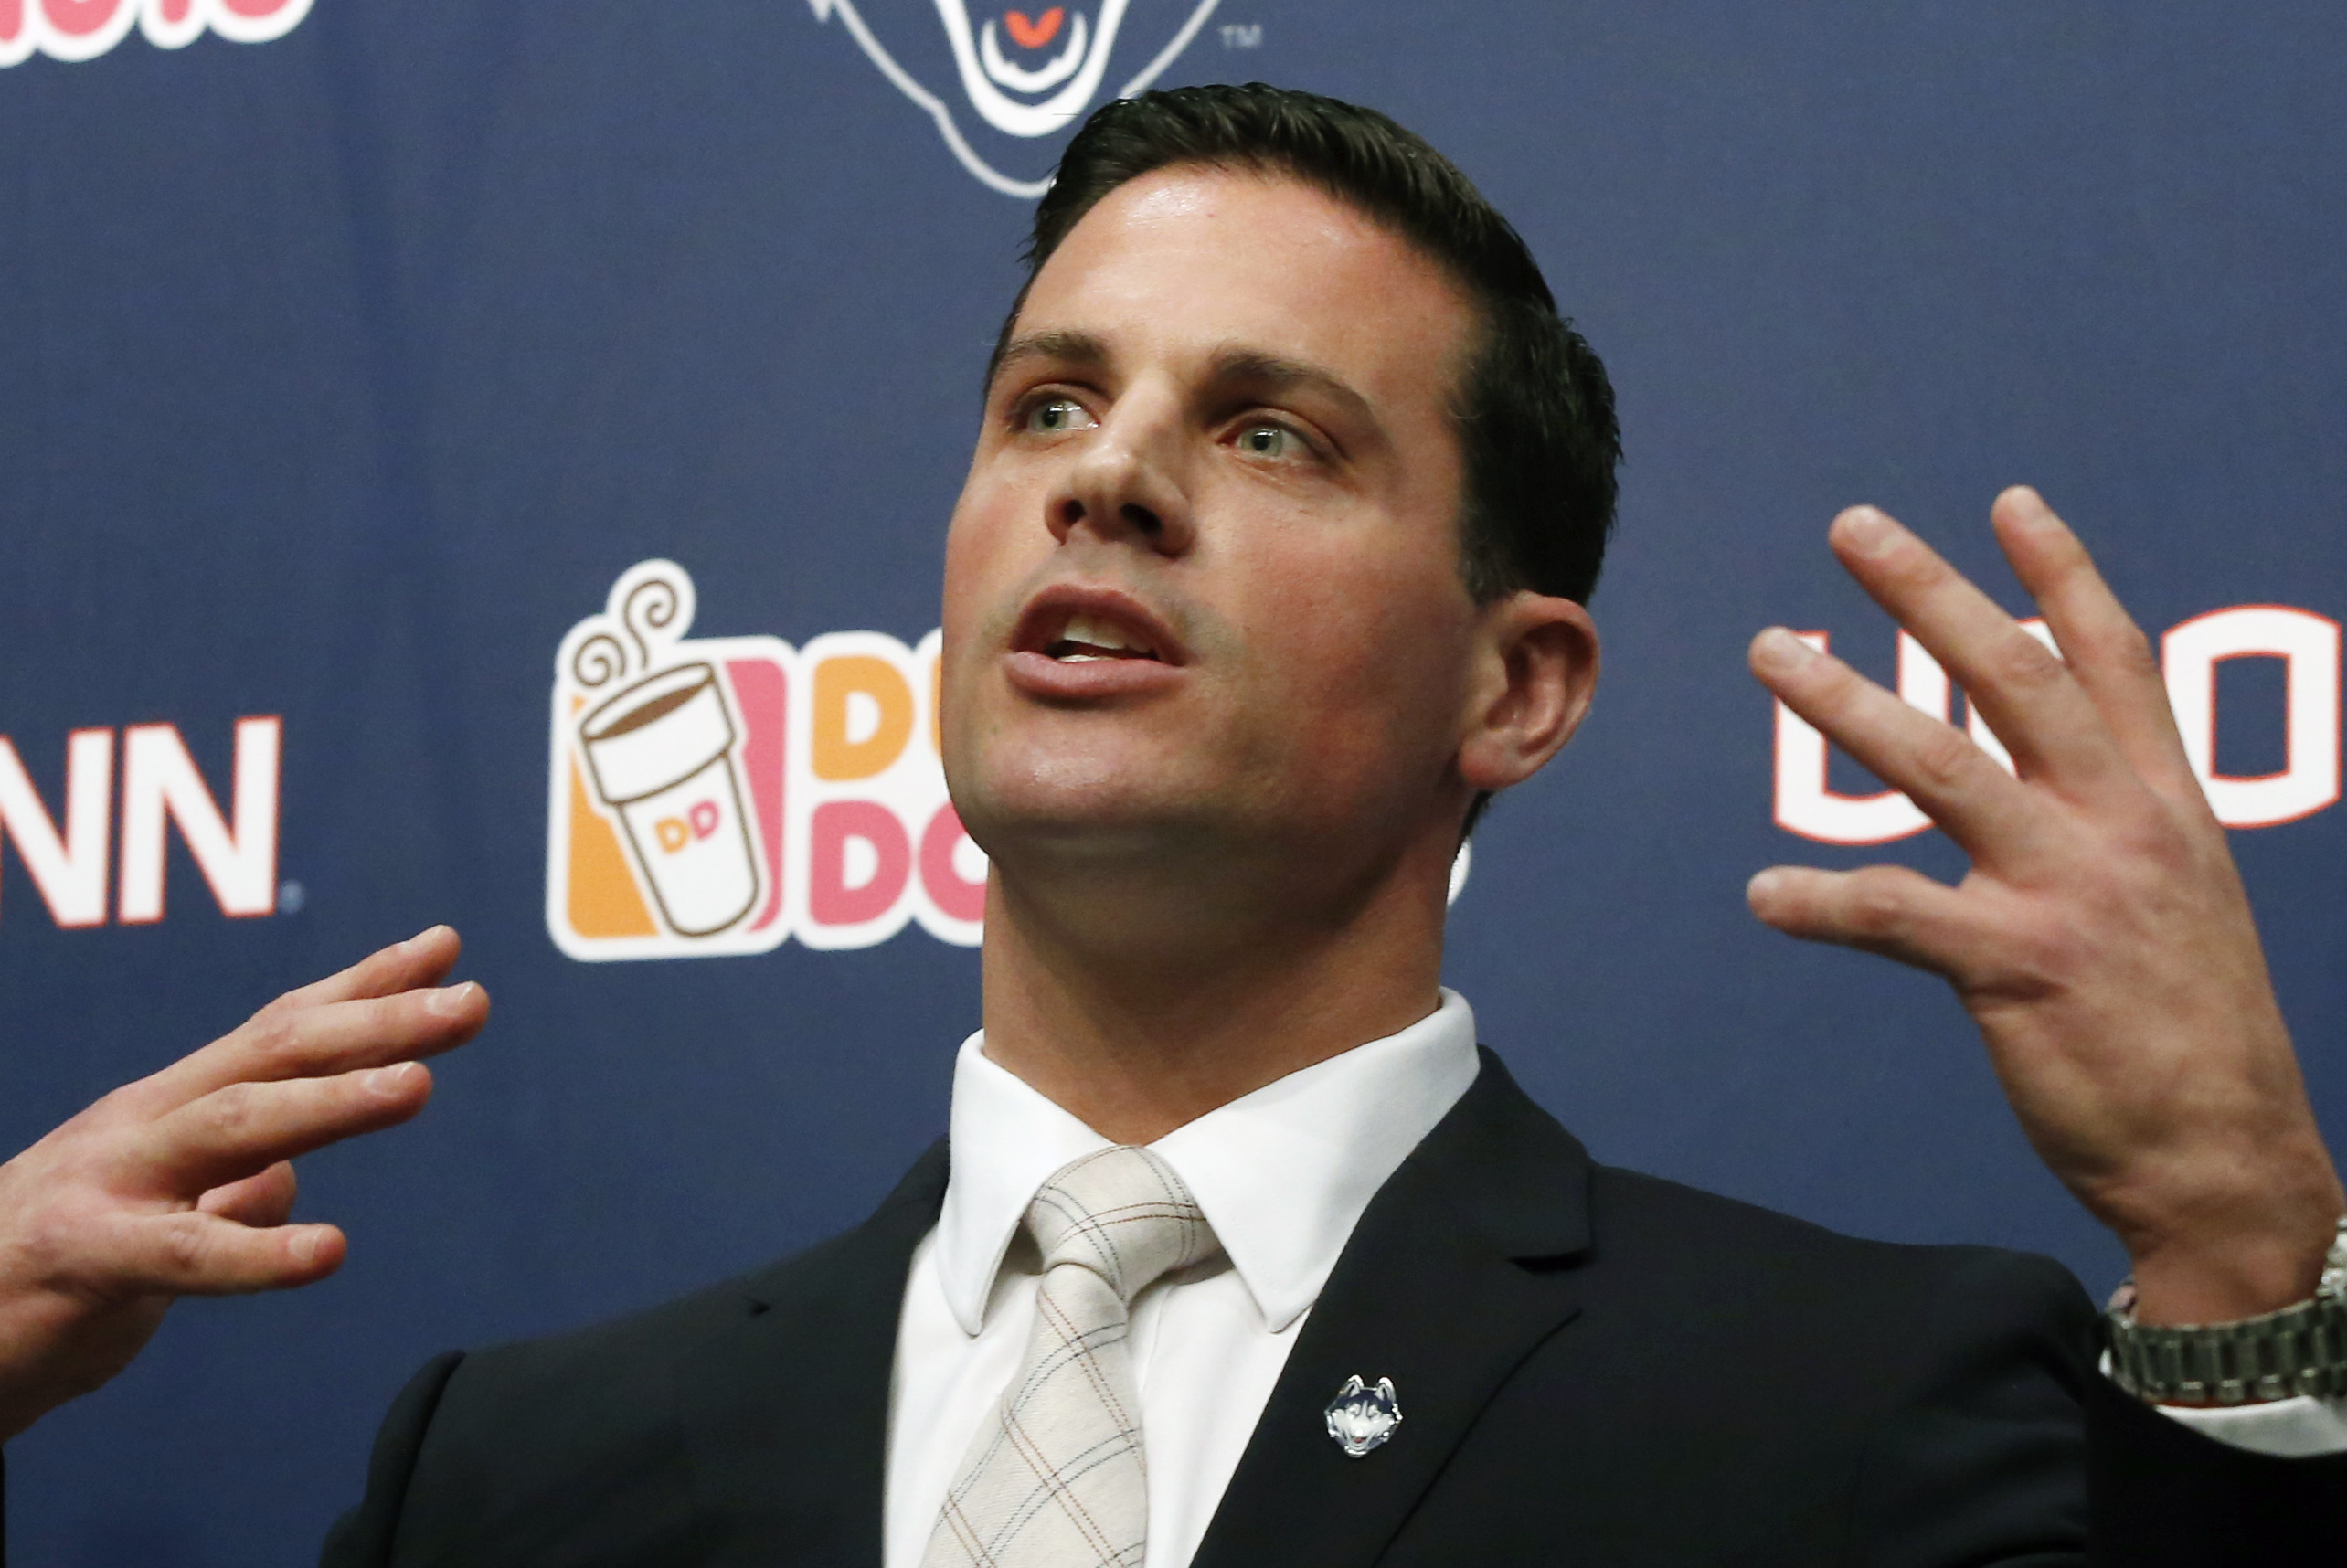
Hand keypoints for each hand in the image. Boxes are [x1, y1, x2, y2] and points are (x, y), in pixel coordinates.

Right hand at [0, 926, 487, 1440]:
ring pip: (235, 1126)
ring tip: (419, 1087)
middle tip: (469, 1001)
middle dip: (378, 1023)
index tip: (447, 949)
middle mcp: (142, 1125)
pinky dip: (259, 1252)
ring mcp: (109, 1184)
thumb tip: (287, 1175)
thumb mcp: (151, 1224)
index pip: (278, 1031)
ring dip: (333, 1103)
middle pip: (274, 1056)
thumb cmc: (44, 1273)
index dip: (365, 986)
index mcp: (168, 1109)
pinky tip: (327, 1252)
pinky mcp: (83, 1260)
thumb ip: (219, 1191)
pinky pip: (183, 1255)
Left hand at [1746, 488, 2343, 1327]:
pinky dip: (1824, 903)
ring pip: (1941, 766)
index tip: (2008, 501)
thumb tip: (2053, 752)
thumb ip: (2118, 816)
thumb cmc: (2190, 1030)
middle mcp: (2121, 828)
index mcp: (2165, 804)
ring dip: (1845, 702)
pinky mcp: (2018, 969)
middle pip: (2015, 677)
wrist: (2227, 1158)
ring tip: (1771, 650)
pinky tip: (1764, 895)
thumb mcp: (2181, 894)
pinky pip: (1899, 917)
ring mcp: (2070, 893)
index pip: (2112, 660)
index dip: (2060, 574)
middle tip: (1852, 527)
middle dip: (1930, 593)